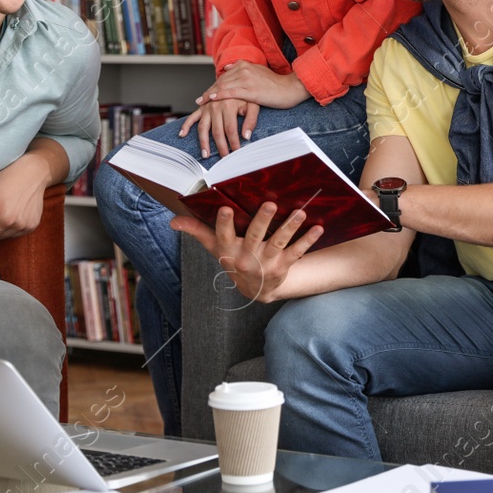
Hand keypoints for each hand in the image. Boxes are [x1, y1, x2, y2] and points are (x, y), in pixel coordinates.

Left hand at [0, 154, 52, 260]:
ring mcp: (21, 224)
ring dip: (0, 229)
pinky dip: (12, 227)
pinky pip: (15, 234)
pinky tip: (15, 212)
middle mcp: (8, 220)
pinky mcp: (31, 226)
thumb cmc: (5, 178)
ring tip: (5, 210)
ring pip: (2, 236)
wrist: (33, 173)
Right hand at [170, 201, 323, 301]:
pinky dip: (309, 240)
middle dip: (262, 220)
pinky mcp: (284, 265)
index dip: (224, 223)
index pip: (223, 234)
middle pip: (254, 236)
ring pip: (279, 242)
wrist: (256, 289)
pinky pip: (297, 251)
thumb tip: (173, 221)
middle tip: (270, 204)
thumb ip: (197, 231)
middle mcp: (247, 256)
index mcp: (229, 249)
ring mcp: (267, 262)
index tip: (226, 207)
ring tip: (300, 212)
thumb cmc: (233, 259)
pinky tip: (319, 228)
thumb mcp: (215, 248)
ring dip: (290, 227)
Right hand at [176, 96, 255, 157]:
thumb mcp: (253, 104)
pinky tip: (182, 134)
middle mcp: (215, 106)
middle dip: (220, 147)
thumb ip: (251, 120)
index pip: (231, 129)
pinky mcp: (202, 108)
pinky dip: (186, 126)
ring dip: (203, 142)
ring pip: (203, 128)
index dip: (233, 142)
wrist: (235, 80)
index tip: (236, 152)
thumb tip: (247, 136)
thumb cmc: (245, 94)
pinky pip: (192, 117)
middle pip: (217, 131)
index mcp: (228, 105)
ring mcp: (207, 107)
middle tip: (224, 157)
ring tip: (205, 154)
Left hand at [201, 63, 309, 111]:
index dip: (214, 85)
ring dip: (211, 95)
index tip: (206, 93)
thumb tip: (228, 67)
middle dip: (209, 91)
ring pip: (223, 86)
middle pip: (221, 81)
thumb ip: (243, 68)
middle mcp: (244, 69)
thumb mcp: (258, 71)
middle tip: (199, 100)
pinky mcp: (251, 90)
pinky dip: (220, 96)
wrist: (290, 88)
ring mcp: (247, 79)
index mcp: (245, 64)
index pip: (224, 76)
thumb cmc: (276, 83)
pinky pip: (231, 92)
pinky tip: (212, 100)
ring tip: (201, 102)